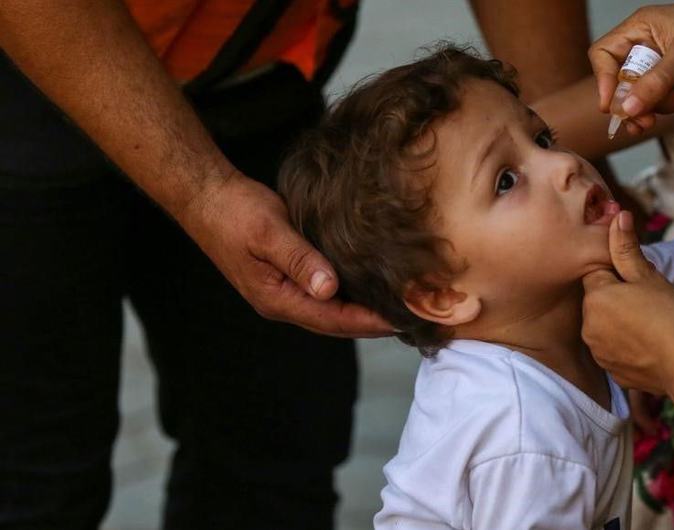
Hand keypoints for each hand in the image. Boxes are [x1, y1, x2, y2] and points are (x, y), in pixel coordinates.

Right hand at [178, 173, 394, 337]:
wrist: (207, 197)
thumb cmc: (235, 212)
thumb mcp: (269, 232)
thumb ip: (299, 260)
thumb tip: (329, 289)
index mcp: (277, 299)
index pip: (334, 320)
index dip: (370, 322)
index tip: (403, 321)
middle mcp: (282, 302)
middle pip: (337, 324)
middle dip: (373, 324)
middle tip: (413, 320)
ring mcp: (284, 292)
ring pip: (332, 312)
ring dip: (364, 313)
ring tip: (400, 308)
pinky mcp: (288, 277)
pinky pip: (325, 295)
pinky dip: (350, 295)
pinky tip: (371, 286)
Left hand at [582, 210, 673, 459]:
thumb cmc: (672, 317)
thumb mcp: (649, 276)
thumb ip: (626, 248)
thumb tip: (617, 215)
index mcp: (595, 298)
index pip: (597, 273)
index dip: (619, 273)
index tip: (639, 280)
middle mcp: (589, 326)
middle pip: (599, 301)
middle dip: (618, 297)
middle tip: (649, 301)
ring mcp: (599, 352)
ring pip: (606, 326)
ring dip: (621, 322)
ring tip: (651, 323)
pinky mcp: (611, 371)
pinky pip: (615, 350)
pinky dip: (628, 345)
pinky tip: (650, 344)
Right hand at [589, 0, 673, 135]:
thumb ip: (654, 84)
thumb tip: (625, 109)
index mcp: (640, 27)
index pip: (603, 54)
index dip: (603, 80)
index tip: (613, 105)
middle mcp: (646, 44)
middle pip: (619, 81)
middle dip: (633, 101)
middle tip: (644, 120)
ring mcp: (662, 64)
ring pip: (640, 95)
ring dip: (657, 105)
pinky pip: (660, 100)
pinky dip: (670, 106)